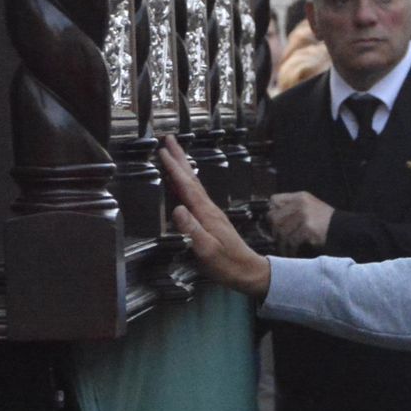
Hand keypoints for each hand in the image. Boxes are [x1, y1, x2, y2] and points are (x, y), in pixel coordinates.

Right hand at [158, 136, 272, 297]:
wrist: (248, 271)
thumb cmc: (227, 264)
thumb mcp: (206, 250)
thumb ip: (192, 229)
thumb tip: (177, 208)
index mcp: (206, 213)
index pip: (187, 186)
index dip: (174, 169)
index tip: (162, 151)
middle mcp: (209, 208)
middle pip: (192, 178)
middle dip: (180, 158)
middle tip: (169, 138)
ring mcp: (211, 212)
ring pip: (194, 184)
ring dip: (183, 167)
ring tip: (174, 153)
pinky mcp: (212, 219)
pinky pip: (195, 194)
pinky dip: (187, 182)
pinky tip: (184, 183)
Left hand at [267, 191, 333, 251]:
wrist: (342, 229)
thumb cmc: (324, 221)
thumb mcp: (309, 207)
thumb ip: (292, 208)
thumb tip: (270, 218)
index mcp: (299, 197)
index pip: (274, 200)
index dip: (272, 211)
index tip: (274, 222)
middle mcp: (300, 203)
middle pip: (275, 217)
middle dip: (275, 231)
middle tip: (279, 239)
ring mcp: (304, 216)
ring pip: (282, 231)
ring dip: (282, 243)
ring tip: (285, 249)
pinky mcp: (308, 228)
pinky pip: (292, 240)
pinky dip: (290, 249)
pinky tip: (292, 252)